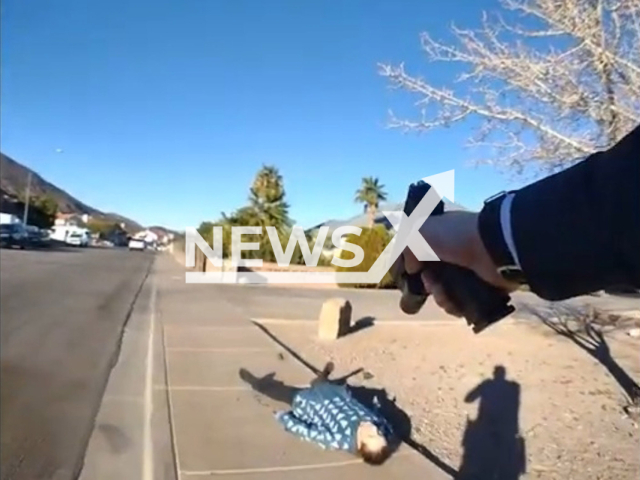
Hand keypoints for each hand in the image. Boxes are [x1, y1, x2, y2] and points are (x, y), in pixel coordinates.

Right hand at [403, 211, 519, 316]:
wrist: (494, 246)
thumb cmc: (455, 235)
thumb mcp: (422, 231)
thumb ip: (408, 247)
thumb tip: (410, 267)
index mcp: (444, 236)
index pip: (424, 252)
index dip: (415, 265)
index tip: (411, 274)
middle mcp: (458, 253)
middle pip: (435, 277)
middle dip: (429, 285)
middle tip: (430, 283)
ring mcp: (472, 271)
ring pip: (448, 292)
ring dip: (441, 297)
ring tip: (444, 294)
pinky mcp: (485, 288)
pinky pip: (464, 303)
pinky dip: (456, 306)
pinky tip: (455, 303)